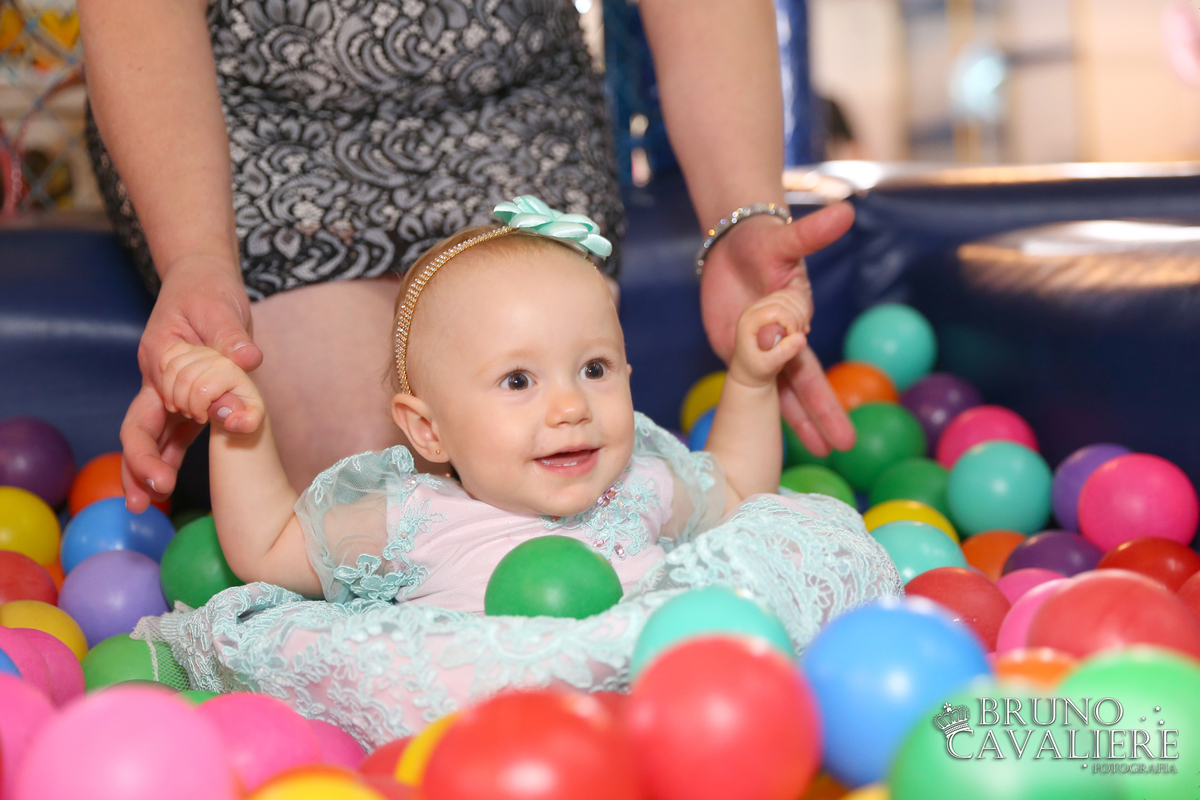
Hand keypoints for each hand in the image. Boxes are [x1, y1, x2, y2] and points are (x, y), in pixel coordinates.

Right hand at [120, 256, 262, 511]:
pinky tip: (167, 487)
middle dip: (141, 460)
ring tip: (143, 507)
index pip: (166, 394)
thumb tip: (248, 360)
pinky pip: (171, 435)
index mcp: (162, 355)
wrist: (201, 279)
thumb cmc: (209, 291)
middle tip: (152, 492)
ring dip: (144, 469)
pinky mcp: (185, 401)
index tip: (217, 421)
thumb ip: (232, 337)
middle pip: (139, 425)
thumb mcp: (223, 309)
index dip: (189, 412)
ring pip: (149, 437)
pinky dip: (167, 459)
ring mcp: (168, 393)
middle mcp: (158, 379)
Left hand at [699, 202, 855, 456]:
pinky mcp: (745, 358)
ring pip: (788, 394)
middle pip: (807, 381)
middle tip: (845, 446)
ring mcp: (768, 353)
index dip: (794, 354)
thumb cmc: (764, 242)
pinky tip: (777, 439)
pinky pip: (759, 391)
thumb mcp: (784, 239)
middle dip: (824, 413)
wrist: (735, 249)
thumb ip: (811, 233)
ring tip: (829, 453)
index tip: (793, 357)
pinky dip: (770, 414)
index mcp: (798, 316)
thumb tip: (847, 212)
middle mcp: (789, 339)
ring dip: (805, 423)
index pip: (799, 344)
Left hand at [727, 291, 806, 387]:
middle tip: (800, 338)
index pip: (777, 310)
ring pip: (790, 296)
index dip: (792, 322)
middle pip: (785, 300)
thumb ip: (783, 353)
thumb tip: (801, 338)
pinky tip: (801, 327)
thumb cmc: (756, 370)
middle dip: (798, 318)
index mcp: (748, 321)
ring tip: (800, 333)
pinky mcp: (771, 306)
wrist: (749, 370)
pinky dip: (802, 310)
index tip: (796, 339)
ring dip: (802, 313)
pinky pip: (792, 298)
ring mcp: (762, 305)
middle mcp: (753, 308)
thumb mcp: (768, 366)